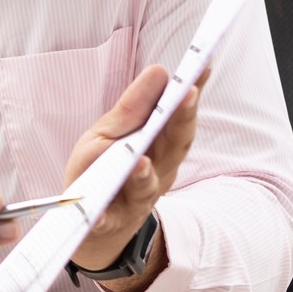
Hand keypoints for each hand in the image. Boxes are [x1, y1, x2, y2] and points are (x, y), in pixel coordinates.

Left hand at [62, 65, 207, 291]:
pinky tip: (95, 213)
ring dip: (145, 174)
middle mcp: (157, 173)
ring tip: (140, 161)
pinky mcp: (108, 222)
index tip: (202, 66)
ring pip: (146, 186)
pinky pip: (105, 220)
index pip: (179, 118)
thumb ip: (133, 107)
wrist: (90, 225)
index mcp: (159, 148)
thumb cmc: (104, 170)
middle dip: (181, 121)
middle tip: (187, 94)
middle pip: (173, 148)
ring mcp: (135, 199)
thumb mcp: (111, 132)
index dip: (192, 93)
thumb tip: (160, 71)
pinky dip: (101, 217)